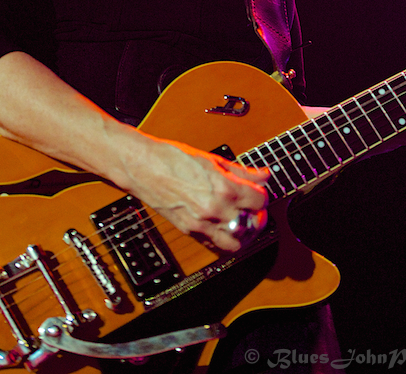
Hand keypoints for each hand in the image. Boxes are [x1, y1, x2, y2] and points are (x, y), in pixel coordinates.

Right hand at [119, 134, 268, 251]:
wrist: (143, 166)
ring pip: (237, 243)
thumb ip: (241, 171)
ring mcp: (202, 224)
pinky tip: (224, 227)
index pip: (260, 201)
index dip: (262, 195)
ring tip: (242, 221)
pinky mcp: (190, 232)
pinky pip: (215, 247)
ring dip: (244, 234)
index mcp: (223, 188)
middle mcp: (215, 210)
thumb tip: (263, 175)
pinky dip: (224, 241)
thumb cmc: (172, 158)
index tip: (257, 191)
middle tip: (254, 207)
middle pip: (253, 224)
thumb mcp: (212, 159)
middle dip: (257, 215)